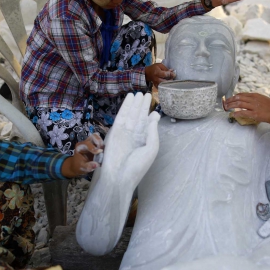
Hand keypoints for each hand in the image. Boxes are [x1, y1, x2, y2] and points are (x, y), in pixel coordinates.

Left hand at [61, 133, 103, 177]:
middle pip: (93, 136)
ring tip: (103, 151)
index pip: (87, 143)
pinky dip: (103, 146)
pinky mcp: (96, 145)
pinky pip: (101, 142)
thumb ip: (88, 166)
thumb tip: (97, 164)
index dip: (94, 147)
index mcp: (80, 147)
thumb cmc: (79, 165)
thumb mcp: (82, 167)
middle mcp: (85, 143)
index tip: (99, 152)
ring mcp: (91, 143)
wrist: (78, 165)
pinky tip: (104, 152)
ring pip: (98, 137)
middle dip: (99, 142)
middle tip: (102, 150)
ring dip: (102, 144)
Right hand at [75, 92, 159, 254]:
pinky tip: (130, 98)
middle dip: (143, 106)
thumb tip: (154, 116)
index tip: (154, 110)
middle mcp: (135, 137)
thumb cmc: (136, 167)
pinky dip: (126, 106)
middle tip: (147, 94)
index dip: (150, 116)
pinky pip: (121, 115)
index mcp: (144, 142)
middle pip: (139, 117)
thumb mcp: (151, 148)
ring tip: (140, 93)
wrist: (118, 176)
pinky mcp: (115, 131)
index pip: (148, 126)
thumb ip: (153, 131)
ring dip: (135, 104)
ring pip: (131, 114)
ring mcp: (125, 133)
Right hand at [145, 63, 175, 87]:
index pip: (165, 74)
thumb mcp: (159, 65)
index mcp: (157, 73)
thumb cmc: (154, 68)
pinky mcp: (156, 86)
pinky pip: (162, 87)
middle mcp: (156, 79)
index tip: (174, 74)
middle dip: (170, 80)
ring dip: (168, 83)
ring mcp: (156, 83)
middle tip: (172, 78)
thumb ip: (166, 68)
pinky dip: (165, 85)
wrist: (147, 73)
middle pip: (165, 81)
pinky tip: (167, 83)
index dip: (171, 74)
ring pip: (164, 85)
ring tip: (170, 80)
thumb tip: (172, 71)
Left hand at [224, 92, 269, 124]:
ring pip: (239, 104)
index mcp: (255, 95)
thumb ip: (255, 99)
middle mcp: (253, 99)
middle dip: (230, 100)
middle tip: (225, 103)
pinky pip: (243, 112)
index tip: (230, 99)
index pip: (241, 94)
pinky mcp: (255, 114)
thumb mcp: (263, 99)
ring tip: (226, 108)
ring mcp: (254, 106)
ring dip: (231, 106)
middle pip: (238, 98)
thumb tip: (247, 100)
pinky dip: (236, 113)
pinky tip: (232, 114)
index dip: (234, 96)